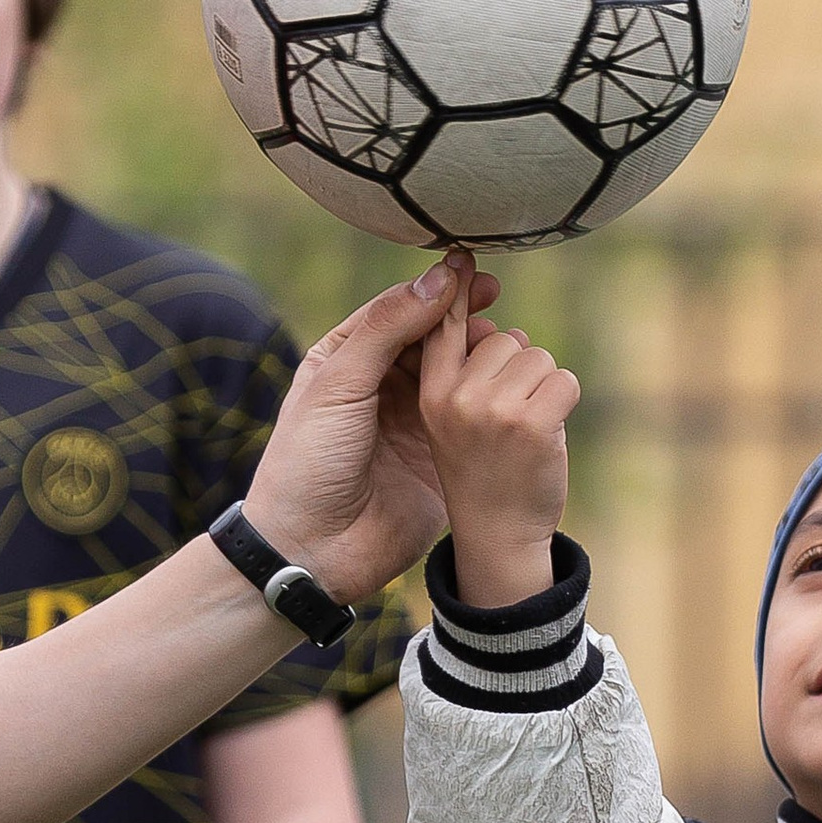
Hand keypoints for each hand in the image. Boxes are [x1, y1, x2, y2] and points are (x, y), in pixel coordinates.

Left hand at [244, 260, 500, 608]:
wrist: (313, 549)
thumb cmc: (309, 461)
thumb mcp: (339, 386)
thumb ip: (386, 330)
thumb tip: (438, 280)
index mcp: (346, 361)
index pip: (398, 312)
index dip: (436, 291)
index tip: (474, 273)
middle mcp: (379, 386)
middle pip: (431, 339)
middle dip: (464, 320)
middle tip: (498, 304)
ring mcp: (410, 421)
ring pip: (455, 373)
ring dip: (481, 355)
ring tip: (508, 341)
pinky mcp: (437, 457)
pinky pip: (468, 416)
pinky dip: (490, 396)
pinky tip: (512, 382)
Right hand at [415, 252, 582, 606]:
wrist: (497, 534)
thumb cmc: (480, 471)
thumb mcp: (452, 420)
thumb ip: (464, 374)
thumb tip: (496, 327)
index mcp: (431, 391)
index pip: (444, 327)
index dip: (453, 289)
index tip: (460, 255)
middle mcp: (456, 396)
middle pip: (507, 341)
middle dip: (519, 371)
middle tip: (506, 422)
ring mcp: (493, 409)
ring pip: (538, 359)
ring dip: (544, 389)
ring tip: (524, 432)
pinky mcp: (531, 422)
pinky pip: (564, 380)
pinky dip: (565, 403)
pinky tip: (546, 437)